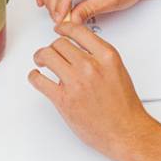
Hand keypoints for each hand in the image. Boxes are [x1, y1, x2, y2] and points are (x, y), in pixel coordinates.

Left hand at [28, 22, 160, 160]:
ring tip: (41, 62)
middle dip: (52, 47)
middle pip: (59, 43)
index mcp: (106, 56)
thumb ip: (100, 58)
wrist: (126, 132)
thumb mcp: (117, 71)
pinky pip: (39, 80)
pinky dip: (34, 77)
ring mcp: (76, 83)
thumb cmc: (124, 107)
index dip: (64, 28)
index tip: (59, 30)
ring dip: (41, 57)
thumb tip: (80, 51)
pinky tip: (36, 77)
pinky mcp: (63, 100)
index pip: (78, 30)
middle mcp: (90, 66)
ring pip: (47, 56)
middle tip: (50, 53)